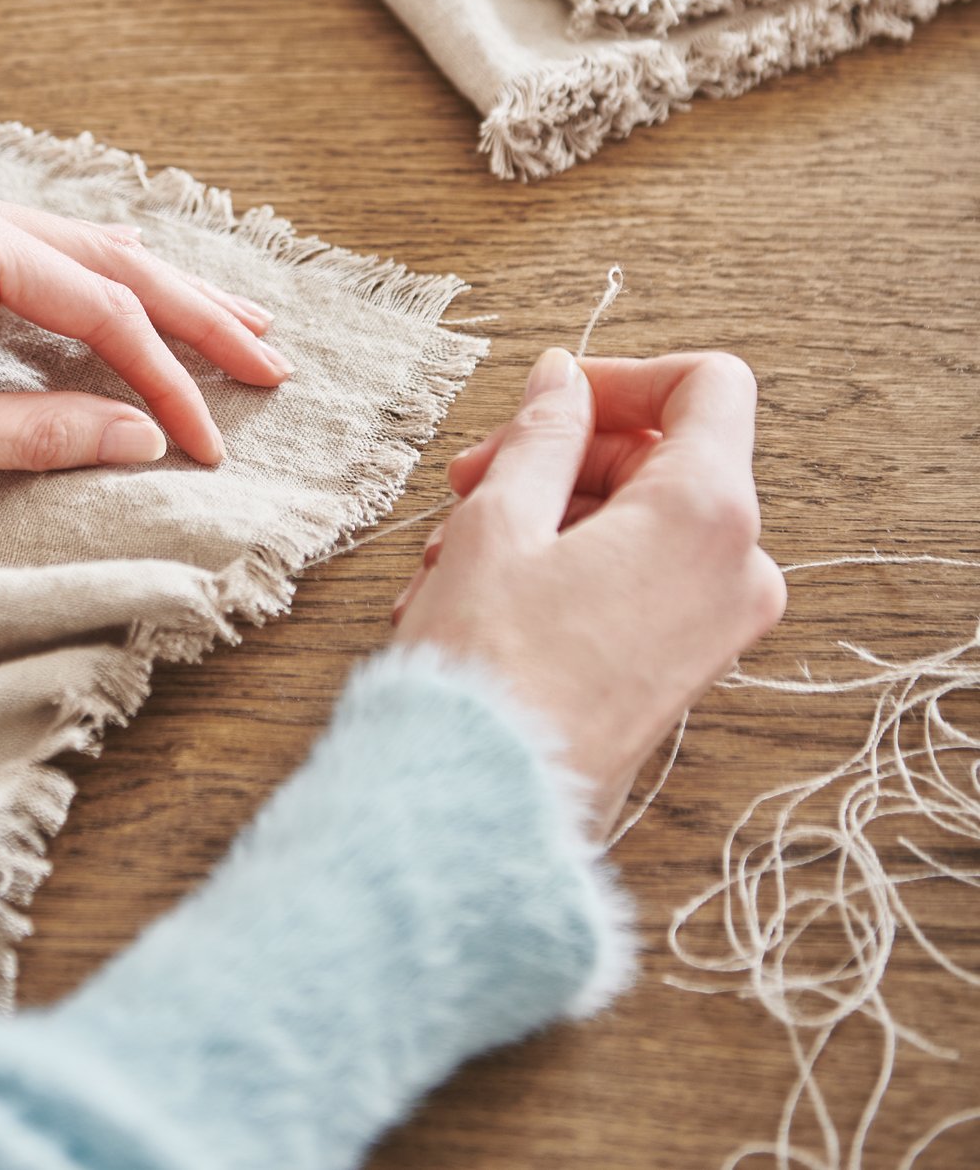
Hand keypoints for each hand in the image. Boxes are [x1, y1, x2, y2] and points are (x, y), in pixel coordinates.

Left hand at [0, 165, 292, 497]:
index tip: (212, 444)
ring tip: (236, 325)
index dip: (167, 378)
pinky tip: (138, 296)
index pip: (97, 307)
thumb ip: (34, 431)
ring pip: (71, 245)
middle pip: (104, 256)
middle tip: (273, 359)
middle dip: (193, 313)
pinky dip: (90, 283)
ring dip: (153, 290)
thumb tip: (143, 441)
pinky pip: (26, 250)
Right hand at [392, 348, 785, 837]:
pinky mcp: (684, 668)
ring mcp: (716, 626)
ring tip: (450, 554)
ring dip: (542, 514)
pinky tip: (473, 593)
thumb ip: (542, 431)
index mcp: (708, 514)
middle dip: (559, 453)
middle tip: (469, 479)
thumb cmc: (488, 668)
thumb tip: (564, 379)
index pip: (707, 386)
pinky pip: (633, 579)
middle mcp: (736, 569)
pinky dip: (560, 565)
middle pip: (660, 455)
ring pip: (636, 519)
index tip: (552, 396)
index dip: (624, 375)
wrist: (482, 811)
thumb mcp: (499, 518)